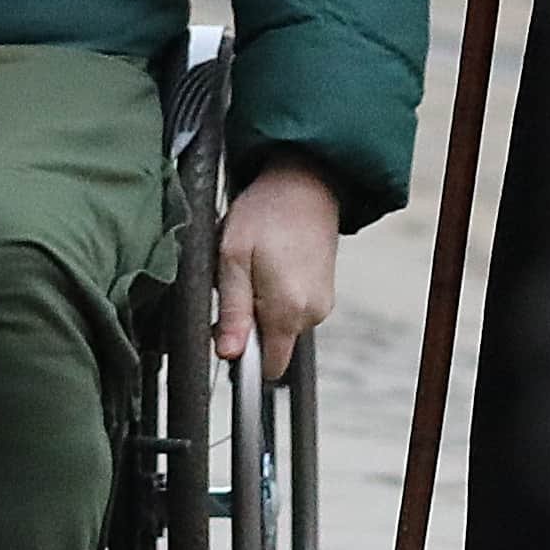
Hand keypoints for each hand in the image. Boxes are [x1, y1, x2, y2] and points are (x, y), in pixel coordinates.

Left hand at [215, 166, 345, 365]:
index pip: (268, 368)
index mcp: (289, 310)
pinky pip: (292, 309)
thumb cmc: (266, 212)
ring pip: (280, 325)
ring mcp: (322, 303)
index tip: (225, 328)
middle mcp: (312, 313)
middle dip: (248, 322)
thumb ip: (233, 311)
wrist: (305, 181)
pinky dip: (276, 294)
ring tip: (255, 266)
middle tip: (238, 280)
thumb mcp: (233, 257)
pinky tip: (271, 264)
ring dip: (261, 305)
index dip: (243, 356)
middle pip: (271, 345)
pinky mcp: (324, 292)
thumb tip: (229, 353)